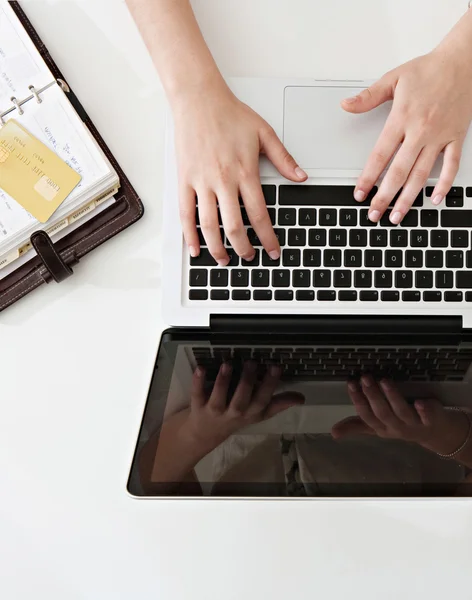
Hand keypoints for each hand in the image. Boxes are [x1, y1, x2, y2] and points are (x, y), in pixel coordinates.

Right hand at [174, 85, 306, 264]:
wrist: (199, 99)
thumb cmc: (229, 113)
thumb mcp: (264, 133)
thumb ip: (284, 159)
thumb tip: (301, 177)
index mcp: (245, 172)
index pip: (259, 215)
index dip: (267, 238)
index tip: (273, 251)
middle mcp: (223, 181)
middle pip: (234, 226)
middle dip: (243, 248)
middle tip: (249, 257)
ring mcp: (201, 182)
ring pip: (209, 225)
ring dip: (218, 248)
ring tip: (224, 260)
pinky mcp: (184, 180)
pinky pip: (185, 213)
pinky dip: (189, 235)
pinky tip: (195, 249)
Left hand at [178, 362, 303, 453]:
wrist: (204, 435)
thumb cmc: (235, 418)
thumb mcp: (258, 414)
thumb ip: (278, 404)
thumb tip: (302, 398)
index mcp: (251, 413)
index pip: (263, 400)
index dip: (270, 385)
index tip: (276, 367)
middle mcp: (234, 414)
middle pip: (242, 400)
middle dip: (247, 382)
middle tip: (252, 362)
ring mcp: (215, 411)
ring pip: (219, 397)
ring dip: (224, 380)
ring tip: (228, 364)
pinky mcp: (198, 407)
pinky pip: (197, 394)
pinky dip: (198, 382)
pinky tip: (201, 368)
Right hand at [332, 376, 469, 455]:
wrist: (436, 433)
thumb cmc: (402, 424)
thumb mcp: (378, 427)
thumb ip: (356, 425)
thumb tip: (332, 432)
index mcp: (381, 428)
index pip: (366, 415)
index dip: (358, 400)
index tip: (351, 383)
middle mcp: (396, 428)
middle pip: (382, 413)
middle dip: (372, 396)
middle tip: (365, 377)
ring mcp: (414, 425)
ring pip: (401, 412)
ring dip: (392, 397)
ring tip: (384, 380)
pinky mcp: (431, 420)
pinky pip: (427, 416)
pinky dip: (423, 410)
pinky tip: (419, 402)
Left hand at [342, 47, 471, 224]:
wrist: (464, 61)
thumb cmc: (429, 69)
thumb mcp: (394, 78)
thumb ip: (368, 96)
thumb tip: (346, 105)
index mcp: (402, 118)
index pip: (380, 155)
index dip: (368, 177)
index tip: (360, 194)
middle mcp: (421, 131)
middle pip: (398, 172)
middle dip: (384, 197)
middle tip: (374, 215)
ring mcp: (440, 136)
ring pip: (421, 174)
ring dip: (408, 198)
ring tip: (397, 216)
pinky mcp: (456, 137)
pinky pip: (451, 165)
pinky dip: (444, 183)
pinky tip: (435, 199)